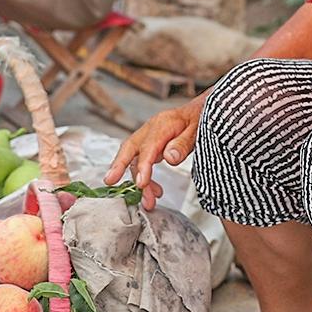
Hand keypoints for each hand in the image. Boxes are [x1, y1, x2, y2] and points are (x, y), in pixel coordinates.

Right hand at [105, 97, 204, 211]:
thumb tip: (169, 158)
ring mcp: (148, 136)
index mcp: (163, 124)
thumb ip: (183, 144)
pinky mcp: (150, 144)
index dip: (143, 166)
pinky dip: (144, 176)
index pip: (149, 147)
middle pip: (130, 147)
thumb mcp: (198, 130)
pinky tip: (153, 190)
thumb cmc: (200, 119)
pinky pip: (141, 160)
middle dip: (118, 165)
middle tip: (110, 182)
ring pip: (135, 158)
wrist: (201, 110)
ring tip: (148, 201)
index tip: (141, 184)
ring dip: (139, 180)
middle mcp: (151, 129)